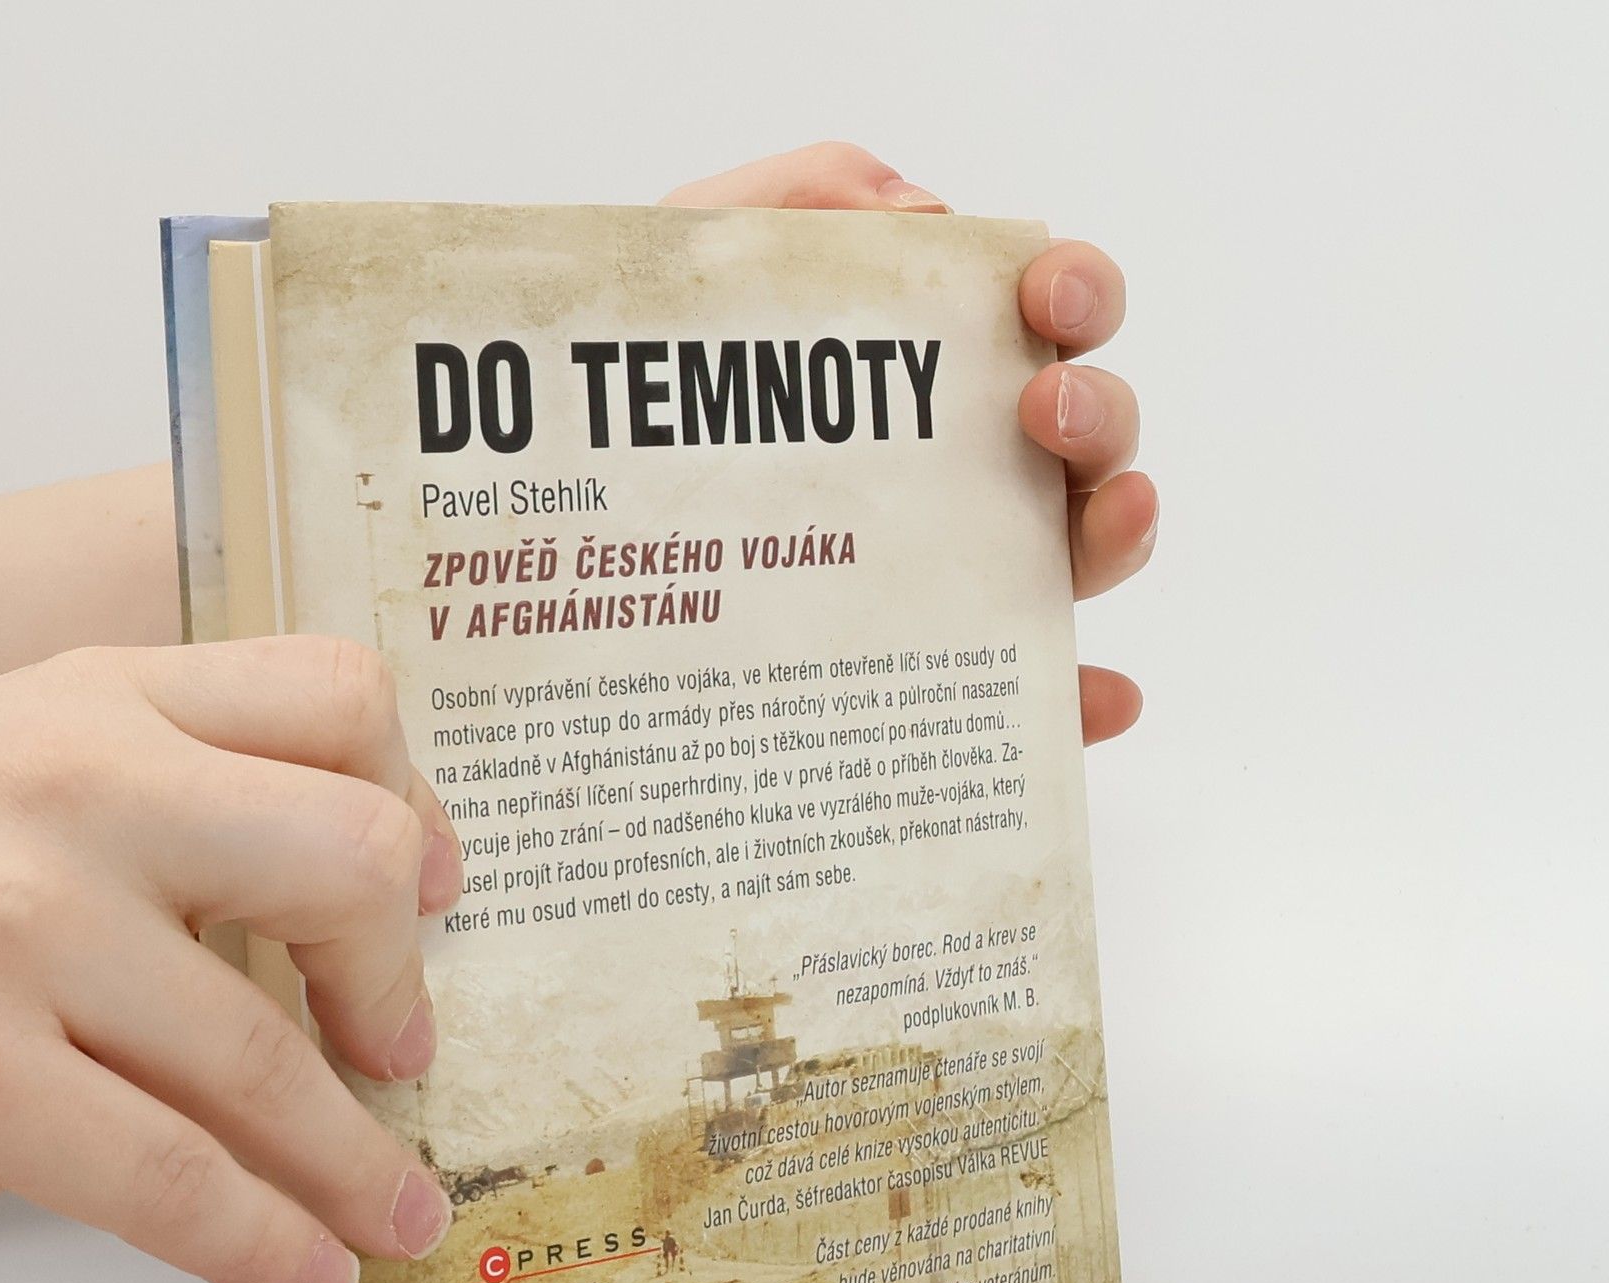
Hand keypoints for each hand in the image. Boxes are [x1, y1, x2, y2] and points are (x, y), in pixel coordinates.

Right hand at [0, 638, 464, 1282]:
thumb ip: (142, 804)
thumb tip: (317, 912)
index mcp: (86, 701)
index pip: (331, 698)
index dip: (412, 802)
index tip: (425, 890)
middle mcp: (67, 785)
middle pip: (347, 855)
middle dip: (399, 979)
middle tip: (402, 1051)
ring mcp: (12, 924)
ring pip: (269, 1057)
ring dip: (360, 1162)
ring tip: (401, 1217)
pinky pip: (175, 1176)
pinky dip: (265, 1240)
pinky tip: (307, 1272)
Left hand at [664, 143, 1155, 744]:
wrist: (545, 533)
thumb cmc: (633, 398)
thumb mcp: (685, 270)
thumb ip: (788, 202)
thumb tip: (921, 210)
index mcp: (928, 371)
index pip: (1041, 317)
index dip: (1073, 293)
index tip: (1044, 292)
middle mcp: (966, 470)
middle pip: (1085, 437)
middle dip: (1097, 410)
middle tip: (1043, 406)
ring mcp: (961, 579)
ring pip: (1082, 554)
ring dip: (1116, 530)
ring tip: (1102, 515)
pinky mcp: (932, 684)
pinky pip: (1027, 701)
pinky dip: (1076, 700)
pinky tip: (1102, 699)